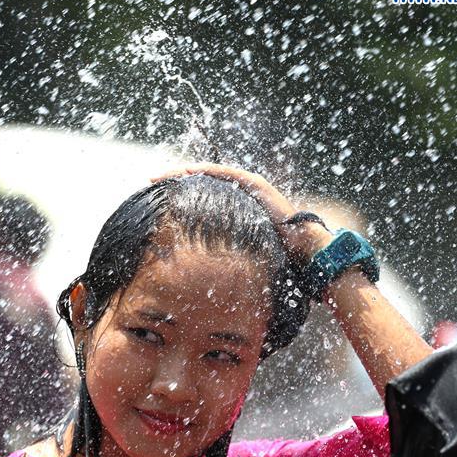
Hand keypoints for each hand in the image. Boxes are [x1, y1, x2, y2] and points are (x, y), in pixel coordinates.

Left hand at [151, 163, 331, 261]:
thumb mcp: (241, 260)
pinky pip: (223, 173)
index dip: (178, 195)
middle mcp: (240, 194)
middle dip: (174, 179)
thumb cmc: (276, 262)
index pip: (200, 197)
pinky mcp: (254, 184)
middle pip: (200, 182)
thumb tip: (200, 285)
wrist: (305, 254)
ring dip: (183, 172)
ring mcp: (248, 186)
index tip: (154, 197)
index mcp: (234, 210)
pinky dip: (203, 170)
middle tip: (150, 180)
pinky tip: (185, 171)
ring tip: (159, 175)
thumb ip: (224, 262)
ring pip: (208, 173)